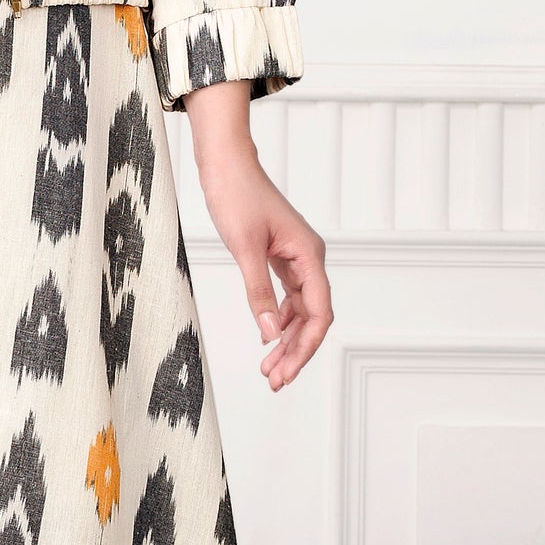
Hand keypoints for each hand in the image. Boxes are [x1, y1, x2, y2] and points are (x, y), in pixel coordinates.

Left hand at [184, 90, 331, 390]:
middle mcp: (309, 258)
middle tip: (274, 380)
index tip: (286, 371)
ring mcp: (295, 258)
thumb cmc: (236, 195)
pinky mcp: (280, 257)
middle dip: (295, 351)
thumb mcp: (244, 247)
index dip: (305, 347)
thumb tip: (268, 333)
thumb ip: (258, 292)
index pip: (319, 313)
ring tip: (269, 369)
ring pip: (300, 310)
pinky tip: (267, 338)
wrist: (225, 163)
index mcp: (309, 255)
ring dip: (286, 340)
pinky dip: (278, 320)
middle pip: (312, 317)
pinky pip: (288, 297)